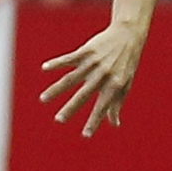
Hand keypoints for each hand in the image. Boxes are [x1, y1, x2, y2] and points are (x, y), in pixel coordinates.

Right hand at [39, 21, 147, 136]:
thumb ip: (117, 103)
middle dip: (71, 108)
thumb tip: (114, 124)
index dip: (95, 121)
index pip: (102, 106)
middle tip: (58, 120)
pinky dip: (56, 63)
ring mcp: (94, 62)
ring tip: (43, 99)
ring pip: (71, 78)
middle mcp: (103, 74)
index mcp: (115, 84)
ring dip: (56, 89)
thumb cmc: (127, 63)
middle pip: (83, 94)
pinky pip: (69, 58)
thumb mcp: (125, 83)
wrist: (129, 35)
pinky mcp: (86, 51)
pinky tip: (44, 68)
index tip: (85, 135)